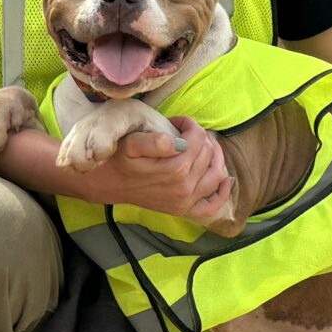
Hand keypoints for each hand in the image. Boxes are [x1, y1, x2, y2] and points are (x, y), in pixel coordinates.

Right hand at [82, 115, 233, 225]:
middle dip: (200, 138)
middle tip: (186, 131)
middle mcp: (184, 188)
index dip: (190, 125)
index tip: (177, 121)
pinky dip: (222, 194)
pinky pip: (211, 206)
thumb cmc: (119, 157)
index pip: (198, 139)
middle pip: (208, 155)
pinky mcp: (182, 210)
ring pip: (216, 175)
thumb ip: (154, 141)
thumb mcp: (130, 143)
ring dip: (215, 158)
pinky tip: (225, 180)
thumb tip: (179, 142)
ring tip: (204, 146)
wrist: (106, 183)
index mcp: (175, 169)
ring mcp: (184, 202)